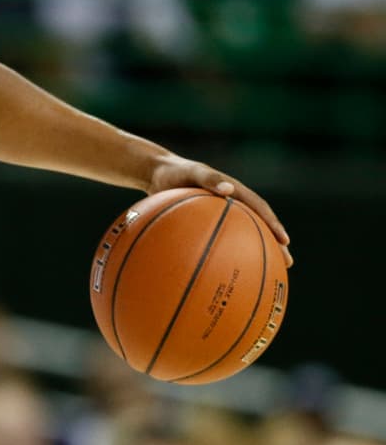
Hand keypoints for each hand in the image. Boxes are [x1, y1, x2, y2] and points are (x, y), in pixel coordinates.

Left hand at [147, 155, 291, 266]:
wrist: (156, 173)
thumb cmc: (175, 172)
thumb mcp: (193, 171)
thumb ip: (210, 178)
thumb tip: (229, 189)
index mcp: (235, 192)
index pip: (260, 209)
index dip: (274, 225)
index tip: (285, 241)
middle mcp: (232, 205)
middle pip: (258, 226)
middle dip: (274, 244)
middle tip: (287, 262)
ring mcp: (219, 214)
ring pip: (241, 236)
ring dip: (254, 252)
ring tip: (265, 273)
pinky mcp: (204, 223)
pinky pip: (218, 240)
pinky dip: (223, 254)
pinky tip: (221, 273)